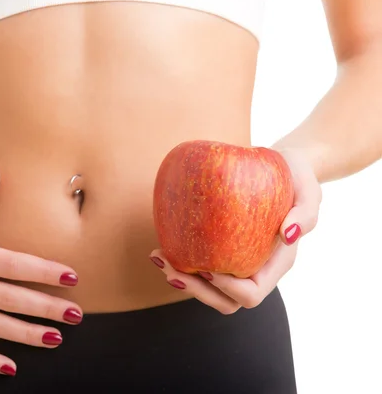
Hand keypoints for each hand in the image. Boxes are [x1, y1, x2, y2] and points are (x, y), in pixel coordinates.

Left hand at [149, 149, 321, 313]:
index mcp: (275, 264)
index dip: (227, 288)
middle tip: (171, 270)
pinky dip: (178, 263)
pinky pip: (198, 267)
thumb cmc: (297, 178)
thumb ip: (305, 213)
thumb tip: (289, 234)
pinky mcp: (219, 249)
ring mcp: (235, 262)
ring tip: (158, 258)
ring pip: (207, 289)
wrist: (283, 167)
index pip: (250, 294)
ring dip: (181, 280)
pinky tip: (160, 248)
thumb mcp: (309, 190)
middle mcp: (254, 269)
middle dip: (195, 291)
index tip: (208, 267)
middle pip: (224, 301)